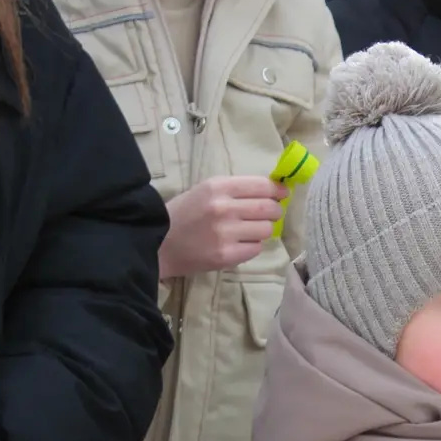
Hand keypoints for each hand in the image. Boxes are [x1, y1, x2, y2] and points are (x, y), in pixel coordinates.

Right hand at [159, 176, 288, 278]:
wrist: (158, 243)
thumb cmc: (183, 214)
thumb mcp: (205, 191)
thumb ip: (235, 190)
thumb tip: (272, 191)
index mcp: (218, 186)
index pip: (262, 186)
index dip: (278, 190)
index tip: (283, 194)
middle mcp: (224, 208)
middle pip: (269, 208)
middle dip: (274, 211)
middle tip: (269, 215)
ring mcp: (226, 233)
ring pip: (266, 229)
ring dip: (262, 230)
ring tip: (248, 231)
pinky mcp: (227, 255)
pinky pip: (256, 248)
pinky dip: (252, 246)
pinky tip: (238, 244)